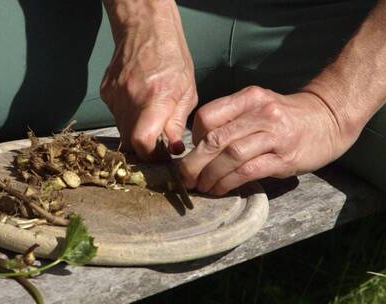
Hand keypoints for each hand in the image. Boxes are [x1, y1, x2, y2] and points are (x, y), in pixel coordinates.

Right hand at [100, 0, 196, 158]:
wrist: (145, 30)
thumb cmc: (172, 57)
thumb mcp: (187, 91)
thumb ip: (177, 122)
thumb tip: (173, 148)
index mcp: (156, 98)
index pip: (142, 141)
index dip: (149, 155)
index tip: (159, 155)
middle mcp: (131, 98)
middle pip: (129, 141)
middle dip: (143, 147)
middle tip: (157, 141)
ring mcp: (115, 95)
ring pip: (121, 129)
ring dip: (135, 130)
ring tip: (148, 115)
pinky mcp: (106, 91)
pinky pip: (115, 114)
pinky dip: (126, 116)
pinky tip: (137, 101)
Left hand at [179, 86, 359, 195]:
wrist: (329, 119)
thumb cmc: (285, 117)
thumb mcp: (258, 106)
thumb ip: (231, 119)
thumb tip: (198, 145)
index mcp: (249, 98)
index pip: (208, 115)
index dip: (193, 137)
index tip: (192, 152)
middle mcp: (261, 113)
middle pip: (216, 138)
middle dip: (194, 162)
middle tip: (184, 177)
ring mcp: (274, 135)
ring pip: (230, 156)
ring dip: (210, 175)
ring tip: (201, 186)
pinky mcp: (285, 158)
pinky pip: (248, 171)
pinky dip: (228, 182)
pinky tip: (220, 189)